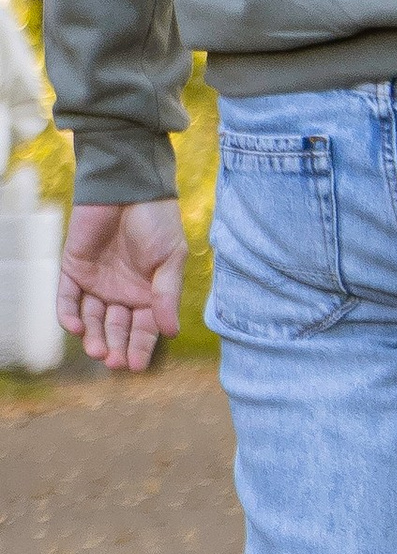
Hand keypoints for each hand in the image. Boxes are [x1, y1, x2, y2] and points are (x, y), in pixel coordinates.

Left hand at [59, 199, 185, 372]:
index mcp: (149, 294)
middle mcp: (123, 292)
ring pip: (92, 318)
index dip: (141, 348)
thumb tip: (171, 332)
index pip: (145, 329)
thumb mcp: (171, 260)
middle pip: (117, 328)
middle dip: (116, 346)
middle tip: (113, 361)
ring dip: (93, 336)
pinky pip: (67, 297)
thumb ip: (167, 296)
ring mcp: (97, 281)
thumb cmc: (157, 221)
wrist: (128, 187)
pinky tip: (75, 327)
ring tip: (96, 350)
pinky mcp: (74, 268)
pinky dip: (68, 313)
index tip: (138, 366)